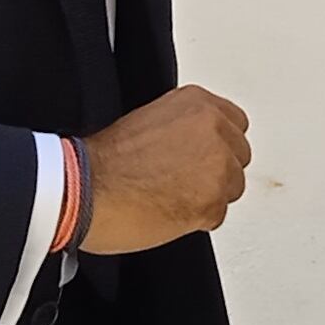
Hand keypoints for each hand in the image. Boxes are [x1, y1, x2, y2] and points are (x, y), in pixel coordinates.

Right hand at [81, 85, 251, 254]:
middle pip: (238, 156)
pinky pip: (216, 216)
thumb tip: (197, 147)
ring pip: (232, 188)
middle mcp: (213, 130)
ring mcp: (216, 166)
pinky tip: (169, 212)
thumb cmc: (105, 160)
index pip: (236, 124)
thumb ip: (185, 127)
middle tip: (184, 180)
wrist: (85, 188)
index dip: (218, 145)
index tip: (203, 155)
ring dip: (208, 196)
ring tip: (171, 196)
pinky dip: (196, 220)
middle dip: (217, 171)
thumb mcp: (150, 120)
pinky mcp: (212, 202)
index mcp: (198, 104)